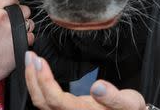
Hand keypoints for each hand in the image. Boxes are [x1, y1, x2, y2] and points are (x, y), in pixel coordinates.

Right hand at [0, 0, 34, 106]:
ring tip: (11, 37)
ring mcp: (12, 29)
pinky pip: (31, 34)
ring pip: (29, 21)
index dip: (13, 2)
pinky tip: (15, 44)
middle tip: (9, 27)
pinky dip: (26, 39)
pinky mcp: (22, 40)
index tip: (11, 9)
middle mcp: (1, 18)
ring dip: (25, 28)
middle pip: (23, 8)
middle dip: (20, 16)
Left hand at [25, 51, 145, 109]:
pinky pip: (45, 99)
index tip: (40, 61)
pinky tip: (38, 71)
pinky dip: (38, 83)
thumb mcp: (129, 103)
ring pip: (41, 101)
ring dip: (33, 80)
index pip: (56, 100)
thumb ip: (114, 97)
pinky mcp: (66, 108)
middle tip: (30, 55)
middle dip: (33, 78)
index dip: (45, 82)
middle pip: (42, 101)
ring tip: (31, 59)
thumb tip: (97, 87)